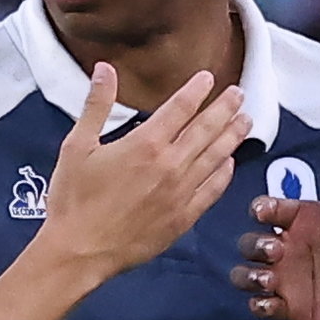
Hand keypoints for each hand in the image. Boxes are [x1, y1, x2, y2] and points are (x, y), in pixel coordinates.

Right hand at [30, 60, 242, 283]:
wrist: (79, 251)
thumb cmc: (73, 200)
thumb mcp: (77, 145)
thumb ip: (96, 104)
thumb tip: (105, 69)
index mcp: (145, 144)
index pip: (180, 108)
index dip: (197, 90)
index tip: (208, 77)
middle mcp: (170, 165)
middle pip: (207, 129)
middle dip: (225, 108)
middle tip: (239, 94)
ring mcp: (180, 193)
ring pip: (216, 157)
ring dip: (232, 137)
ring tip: (245, 121)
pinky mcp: (183, 218)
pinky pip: (212, 191)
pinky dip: (224, 175)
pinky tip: (230, 164)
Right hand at [231, 158, 319, 319]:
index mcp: (310, 220)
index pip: (269, 208)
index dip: (262, 207)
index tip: (270, 213)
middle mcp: (295, 249)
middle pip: (250, 242)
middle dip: (254, 243)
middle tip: (278, 250)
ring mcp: (293, 281)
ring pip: (246, 275)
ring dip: (248, 275)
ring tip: (271, 279)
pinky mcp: (295, 311)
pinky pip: (261, 307)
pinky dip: (259, 305)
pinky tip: (276, 303)